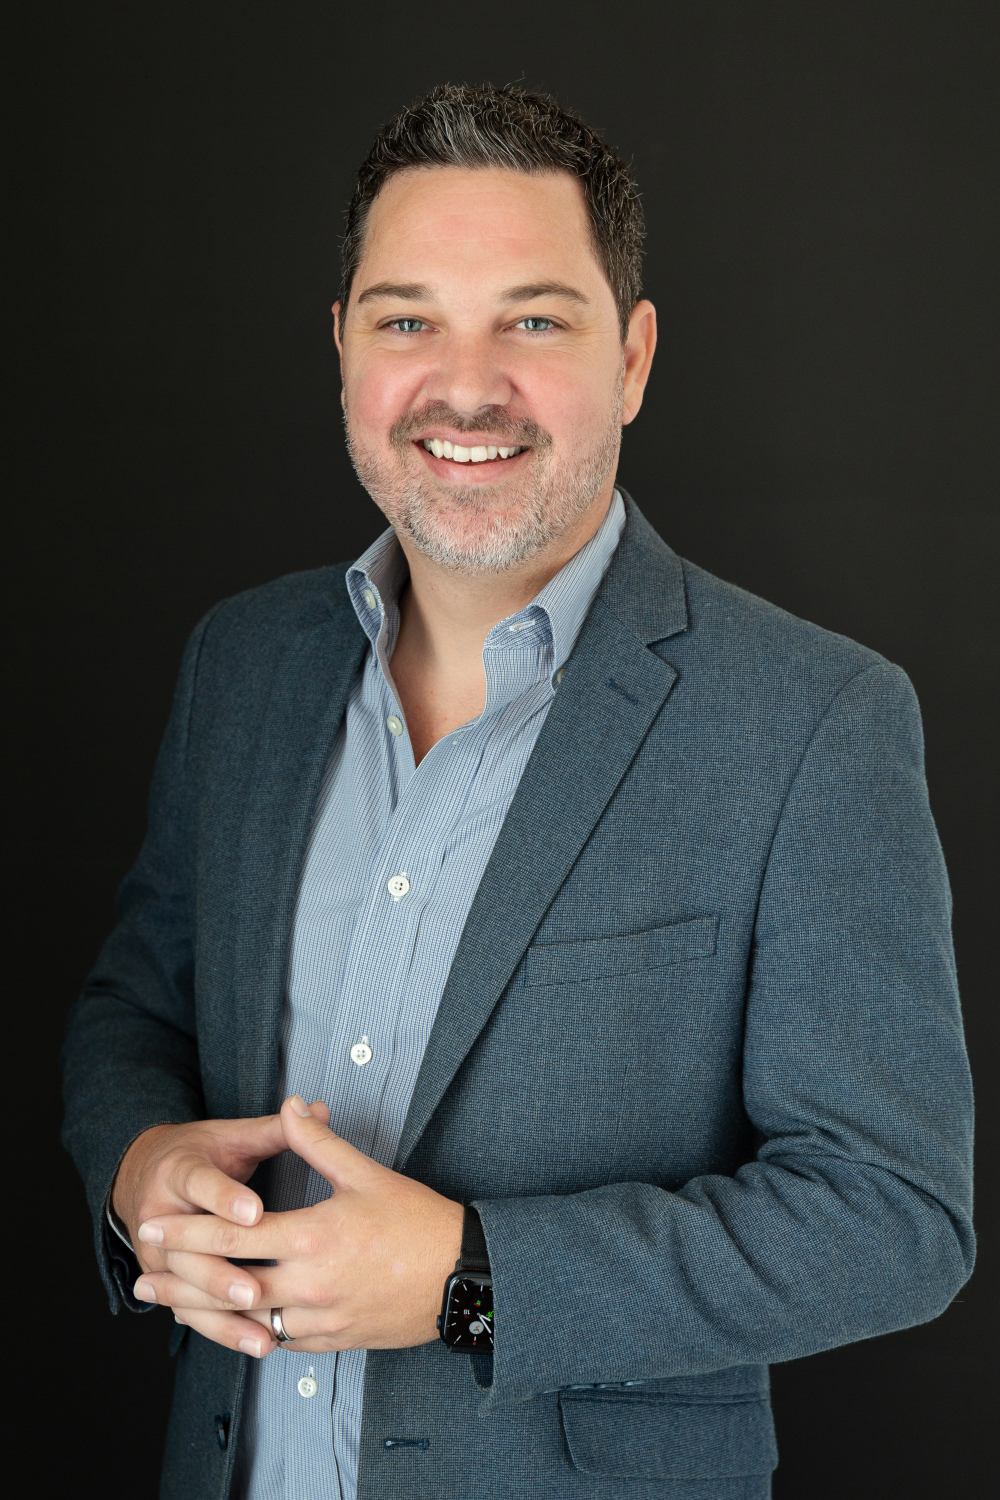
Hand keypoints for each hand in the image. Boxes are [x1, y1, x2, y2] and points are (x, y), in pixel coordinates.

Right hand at [114, 1109, 308, 1356]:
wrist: (145, 1173)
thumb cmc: (202, 1154)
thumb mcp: (233, 1135)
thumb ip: (277, 1129)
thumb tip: (318, 1108)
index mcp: (179, 1171)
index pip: (201, 1184)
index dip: (227, 1199)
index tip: (255, 1212)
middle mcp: (159, 1216)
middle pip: (188, 1250)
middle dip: (220, 1273)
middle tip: (255, 1290)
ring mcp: (158, 1256)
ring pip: (188, 1290)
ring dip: (222, 1314)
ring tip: (261, 1334)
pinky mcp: (166, 1282)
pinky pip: (193, 1312)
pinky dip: (223, 1330)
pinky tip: (256, 1345)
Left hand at [134, 1096, 464, 1357]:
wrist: (462, 1276)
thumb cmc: (418, 1221)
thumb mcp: (368, 1173)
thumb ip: (319, 1142)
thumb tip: (291, 1106)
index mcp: (314, 1237)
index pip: (235, 1237)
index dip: (189, 1234)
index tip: (155, 1228)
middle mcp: (311, 1284)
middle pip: (230, 1286)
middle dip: (182, 1280)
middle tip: (145, 1274)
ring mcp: (322, 1319)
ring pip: (250, 1321)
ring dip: (207, 1313)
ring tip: (174, 1304)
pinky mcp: (336, 1340)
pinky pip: (281, 1340)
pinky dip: (252, 1330)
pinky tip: (234, 1322)